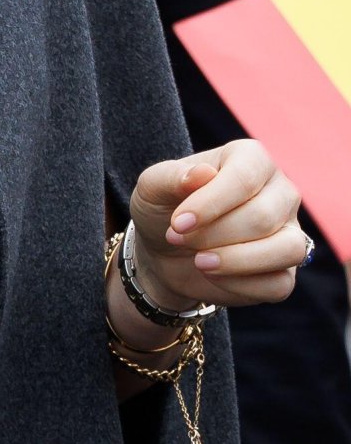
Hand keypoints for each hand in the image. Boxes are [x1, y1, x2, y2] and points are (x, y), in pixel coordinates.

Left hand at [129, 139, 304, 311]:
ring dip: (237, 261)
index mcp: (252, 158)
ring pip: (288, 249)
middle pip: (263, 217)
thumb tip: (203, 173)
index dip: (210, 204)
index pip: (244, 178)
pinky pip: (280, 284)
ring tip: (200, 262)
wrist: (166, 250)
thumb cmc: (164, 208)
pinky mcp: (285, 270)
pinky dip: (242, 285)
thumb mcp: (153, 187)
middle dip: (214, 235)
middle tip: (178, 238)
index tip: (178, 224)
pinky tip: (214, 276)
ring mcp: (290, 231)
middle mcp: (281, 190)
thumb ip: (173, 176)